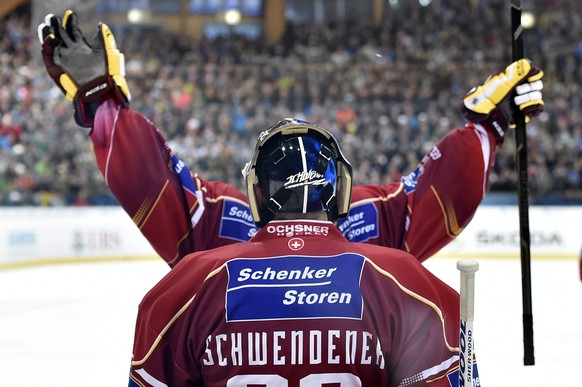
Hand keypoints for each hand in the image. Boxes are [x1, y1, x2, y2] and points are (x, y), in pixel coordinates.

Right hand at [38, 10, 129, 126]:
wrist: (102, 92)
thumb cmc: (107, 75)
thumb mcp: (106, 54)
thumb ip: (103, 39)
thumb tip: (101, 24)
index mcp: (83, 49)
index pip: (73, 32)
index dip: (71, 23)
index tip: (71, 14)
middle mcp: (72, 54)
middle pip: (60, 36)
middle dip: (56, 26)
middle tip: (53, 17)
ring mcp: (64, 61)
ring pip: (52, 44)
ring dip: (48, 34)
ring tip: (48, 25)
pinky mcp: (58, 70)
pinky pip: (49, 57)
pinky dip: (48, 47)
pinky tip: (52, 37)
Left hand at [462, 59, 543, 139]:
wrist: (485, 117)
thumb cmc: (490, 98)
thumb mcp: (503, 82)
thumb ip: (518, 72)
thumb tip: (533, 67)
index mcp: (513, 80)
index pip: (533, 74)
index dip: (534, 76)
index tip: (529, 79)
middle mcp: (518, 90)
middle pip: (537, 85)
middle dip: (529, 88)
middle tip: (518, 91)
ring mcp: (521, 102)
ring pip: (537, 96)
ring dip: (527, 99)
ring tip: (516, 103)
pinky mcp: (523, 113)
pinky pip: (538, 108)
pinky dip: (532, 108)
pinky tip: (522, 110)